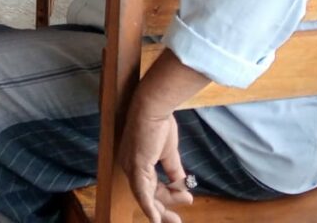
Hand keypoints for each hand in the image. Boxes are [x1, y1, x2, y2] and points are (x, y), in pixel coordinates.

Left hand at [117, 100, 193, 222]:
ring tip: (175, 220)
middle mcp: (129, 166)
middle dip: (163, 209)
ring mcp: (131, 166)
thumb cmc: (160, 123)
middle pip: (147, 194)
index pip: (152, 186)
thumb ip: (174, 172)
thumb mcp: (169, 153)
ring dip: (161, 210)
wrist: (154, 106)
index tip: (187, 200)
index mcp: (137, 161)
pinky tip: (156, 219)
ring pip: (146, 196)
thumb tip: (183, 188)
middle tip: (177, 221)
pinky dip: (149, 207)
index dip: (168, 196)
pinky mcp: (136, 166)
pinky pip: (142, 192)